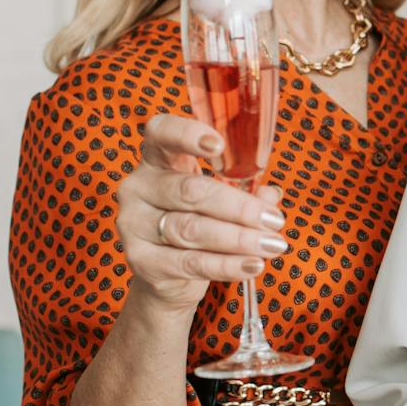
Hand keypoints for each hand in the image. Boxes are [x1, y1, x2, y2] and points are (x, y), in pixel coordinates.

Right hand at [117, 113, 288, 310]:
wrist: (166, 273)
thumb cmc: (195, 222)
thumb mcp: (218, 200)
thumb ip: (243, 191)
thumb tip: (270, 196)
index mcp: (157, 159)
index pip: (162, 132)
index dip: (187, 134)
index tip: (219, 145)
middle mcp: (139, 187)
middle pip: (190, 191)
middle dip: (238, 207)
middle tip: (273, 220)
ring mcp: (133, 223)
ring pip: (191, 229)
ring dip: (239, 238)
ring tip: (272, 244)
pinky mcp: (139, 260)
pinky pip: (189, 262)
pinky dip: (226, 265)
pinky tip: (253, 265)